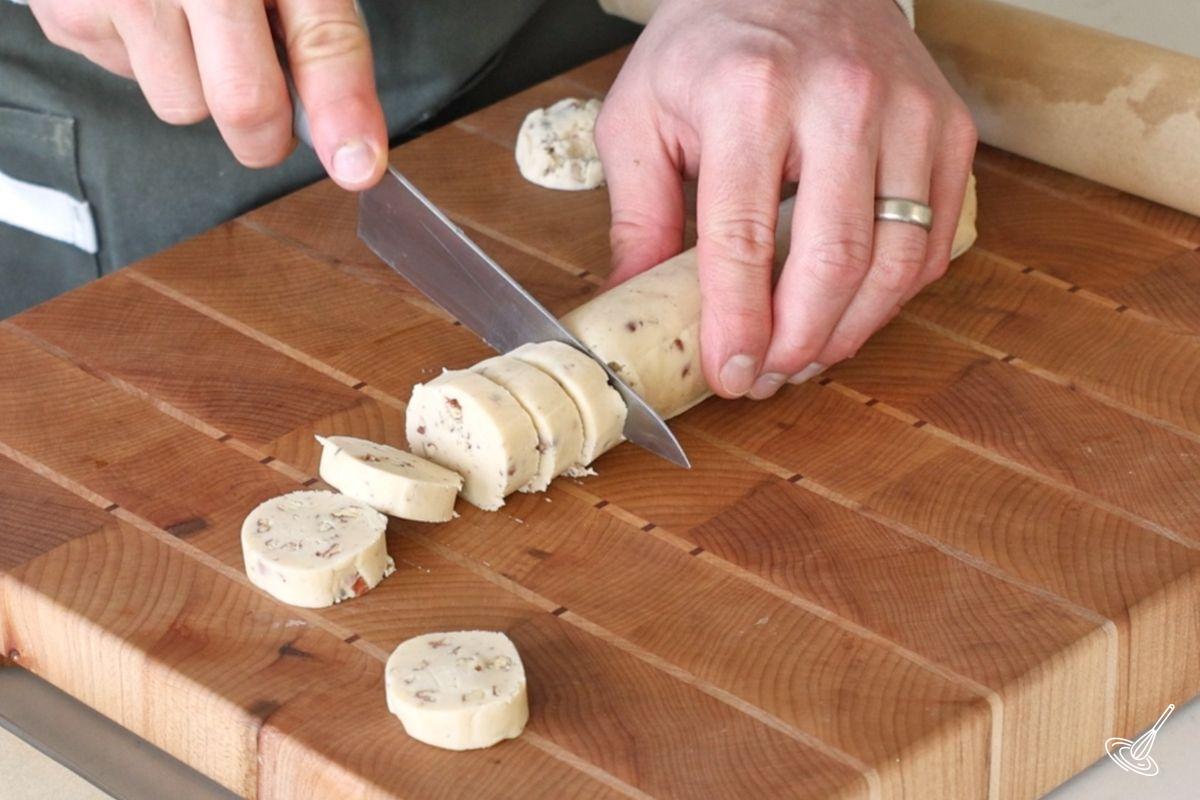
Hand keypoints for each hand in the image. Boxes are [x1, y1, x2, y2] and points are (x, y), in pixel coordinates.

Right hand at [29, 0, 387, 189]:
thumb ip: (323, 46)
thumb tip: (351, 150)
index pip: (317, 45)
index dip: (340, 113)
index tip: (358, 165)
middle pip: (242, 107)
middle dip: (266, 125)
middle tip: (265, 84)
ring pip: (182, 107)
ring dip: (198, 85)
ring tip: (195, 20)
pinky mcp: (67, 17)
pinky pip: (129, 81)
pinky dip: (148, 61)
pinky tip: (152, 11)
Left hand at [596, 0, 976, 398]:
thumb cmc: (712, 43)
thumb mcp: (642, 115)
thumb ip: (636, 215)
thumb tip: (633, 303)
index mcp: (748, 95)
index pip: (742, 240)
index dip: (737, 324)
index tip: (731, 373)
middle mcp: (840, 99)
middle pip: (834, 260)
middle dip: (799, 342)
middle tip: (769, 376)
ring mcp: (907, 111)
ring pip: (898, 260)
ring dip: (852, 330)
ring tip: (808, 355)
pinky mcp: (948, 125)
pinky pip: (935, 239)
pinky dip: (896, 293)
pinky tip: (853, 309)